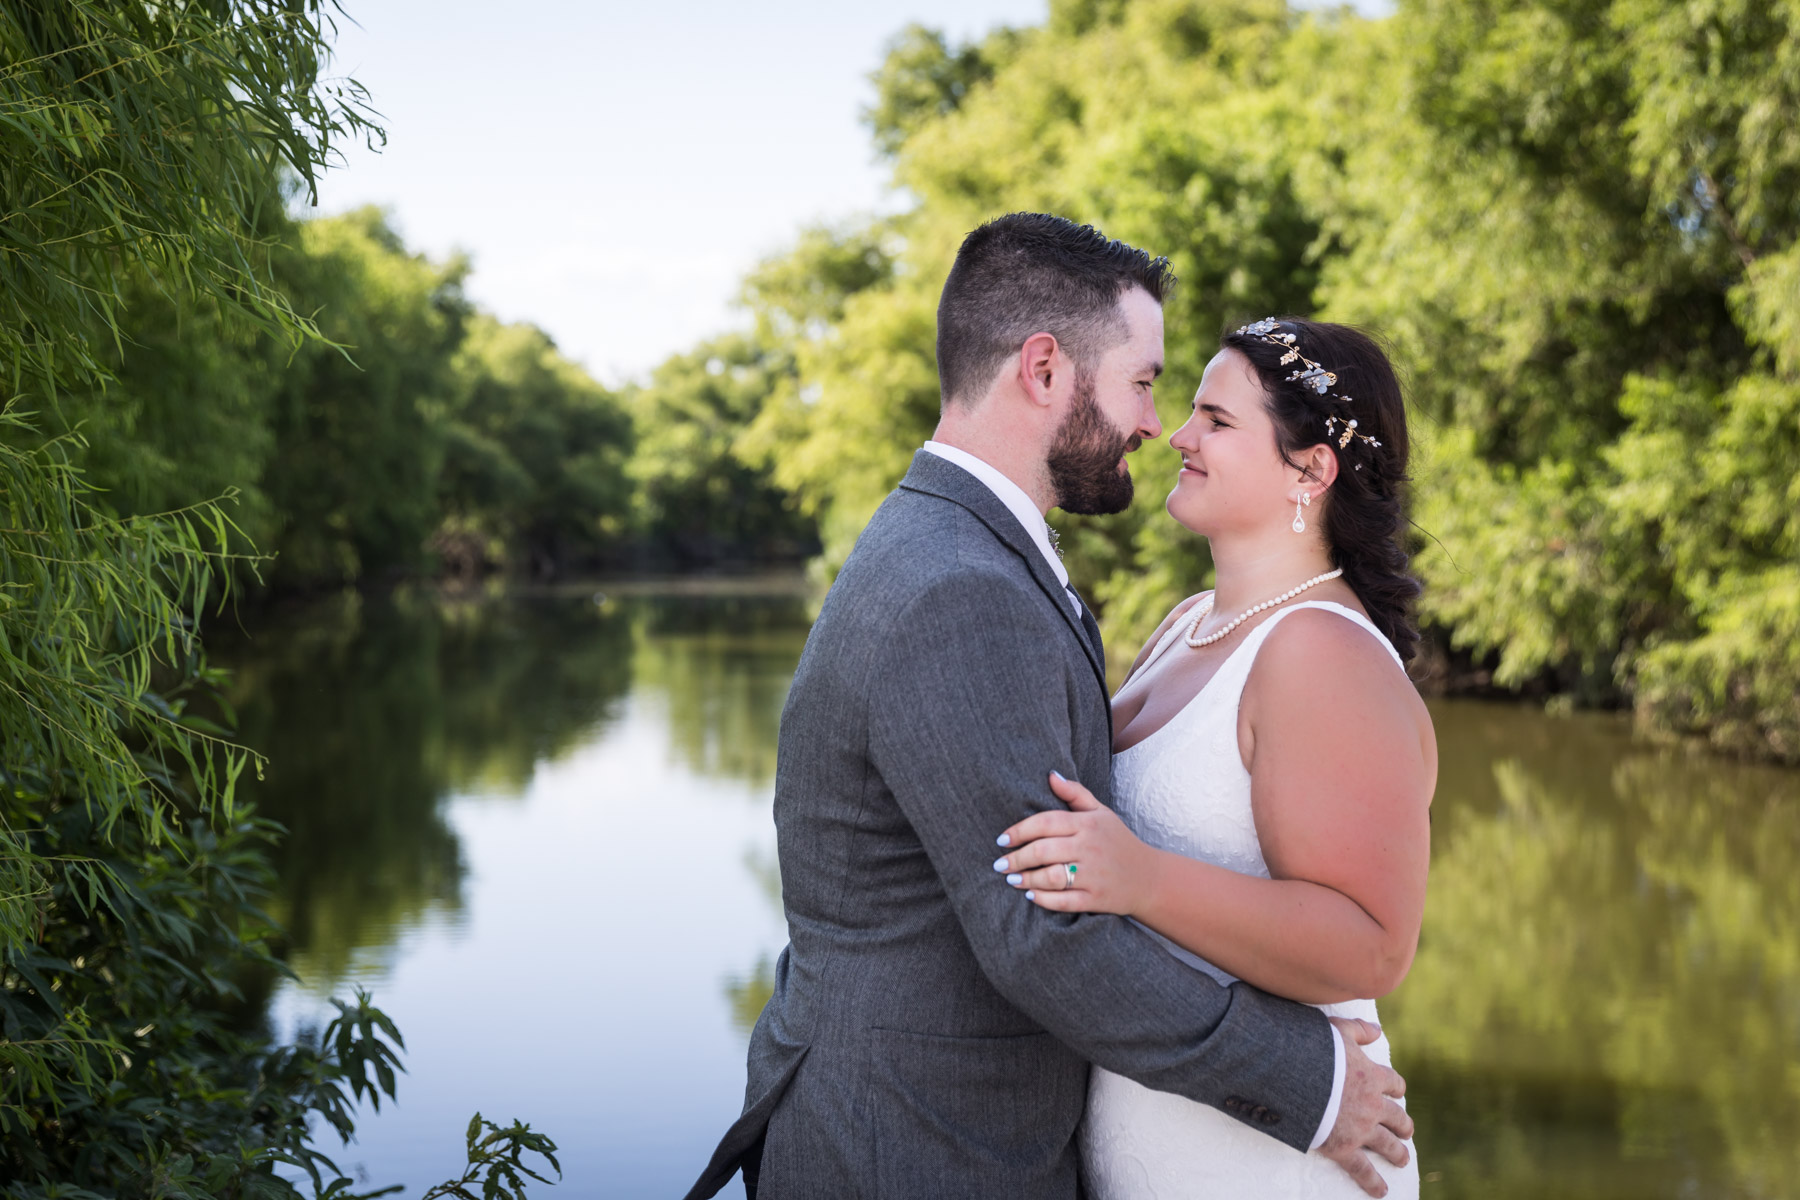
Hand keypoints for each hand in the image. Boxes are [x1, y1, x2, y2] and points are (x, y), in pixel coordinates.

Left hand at [991, 772, 1159, 915]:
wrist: (1149, 878)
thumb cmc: (1118, 841)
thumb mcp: (1101, 812)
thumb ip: (1075, 793)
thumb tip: (1050, 775)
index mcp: (1088, 824)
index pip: (1045, 822)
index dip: (1019, 831)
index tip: (1001, 840)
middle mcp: (1090, 848)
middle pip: (1043, 851)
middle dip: (1016, 858)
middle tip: (999, 864)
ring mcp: (1094, 875)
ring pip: (1050, 877)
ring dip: (1026, 879)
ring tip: (1012, 879)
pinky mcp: (1096, 898)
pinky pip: (1064, 901)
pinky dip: (1044, 900)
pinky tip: (1031, 895)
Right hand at [1318, 1018, 1412, 1197]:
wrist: (1294, 1075)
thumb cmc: (1313, 1049)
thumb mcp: (1337, 1031)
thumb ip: (1359, 1030)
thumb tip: (1377, 1030)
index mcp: (1372, 1076)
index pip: (1394, 1084)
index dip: (1396, 1089)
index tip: (1396, 1093)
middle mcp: (1373, 1104)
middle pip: (1398, 1117)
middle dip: (1403, 1124)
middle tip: (1405, 1130)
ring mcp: (1361, 1128)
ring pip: (1388, 1144)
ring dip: (1397, 1152)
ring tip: (1402, 1158)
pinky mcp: (1344, 1147)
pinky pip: (1363, 1169)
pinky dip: (1372, 1182)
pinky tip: (1381, 1191)